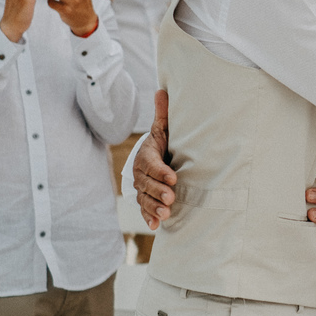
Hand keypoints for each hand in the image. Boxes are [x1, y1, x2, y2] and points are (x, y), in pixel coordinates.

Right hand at [136, 89, 176, 229]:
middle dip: (158, 191)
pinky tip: (155, 225)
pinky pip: (144, 210)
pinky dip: (149, 218)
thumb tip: (162, 90)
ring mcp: (142, 189)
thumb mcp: (163, 130)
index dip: (160, 171)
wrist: (157, 159)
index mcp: (146, 156)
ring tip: (166, 213)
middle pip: (146, 184)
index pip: (150, 164)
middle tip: (170, 197)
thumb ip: (163, 115)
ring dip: (154, 207)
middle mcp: (141, 174)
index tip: (173, 176)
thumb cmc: (163, 143)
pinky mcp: (145, 200)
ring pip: (144, 199)